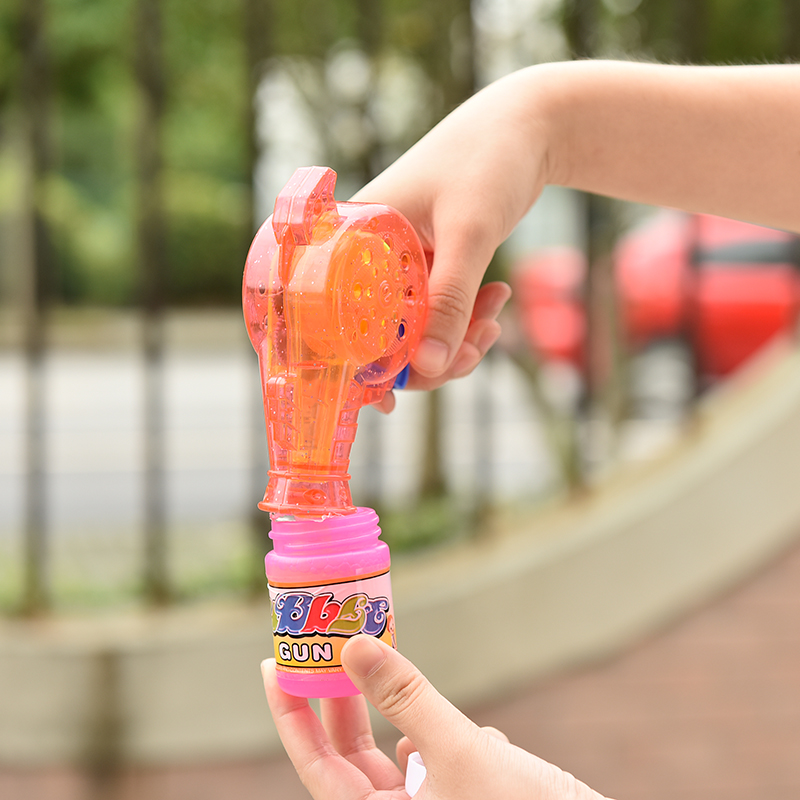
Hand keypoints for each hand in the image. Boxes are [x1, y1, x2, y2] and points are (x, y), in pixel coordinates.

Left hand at [263, 635, 608, 799]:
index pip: (317, 767)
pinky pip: (434, 760)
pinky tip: (476, 733)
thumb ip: (404, 697)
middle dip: (341, 699)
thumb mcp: (458, 749)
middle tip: (327, 645)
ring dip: (394, 711)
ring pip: (394, 756)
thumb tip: (353, 645)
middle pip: (351, 758)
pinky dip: (440, 734)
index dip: (291, 715)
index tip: (274, 665)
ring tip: (386, 663)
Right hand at [352, 69, 553, 400]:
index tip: (390, 400)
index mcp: (354, 239)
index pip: (335, 318)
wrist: (529, 126)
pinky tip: (498, 302)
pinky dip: (468, 319)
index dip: (355, 365)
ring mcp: (400, 263)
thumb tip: (430, 368)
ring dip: (456, 340)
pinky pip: (441, 312)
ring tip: (493, 326)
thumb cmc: (487, 161)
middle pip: (381, 334)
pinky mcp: (429, 265)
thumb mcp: (468, 234)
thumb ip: (449, 302)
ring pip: (417, 329)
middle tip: (471, 355)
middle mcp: (369, 255)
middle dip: (429, 357)